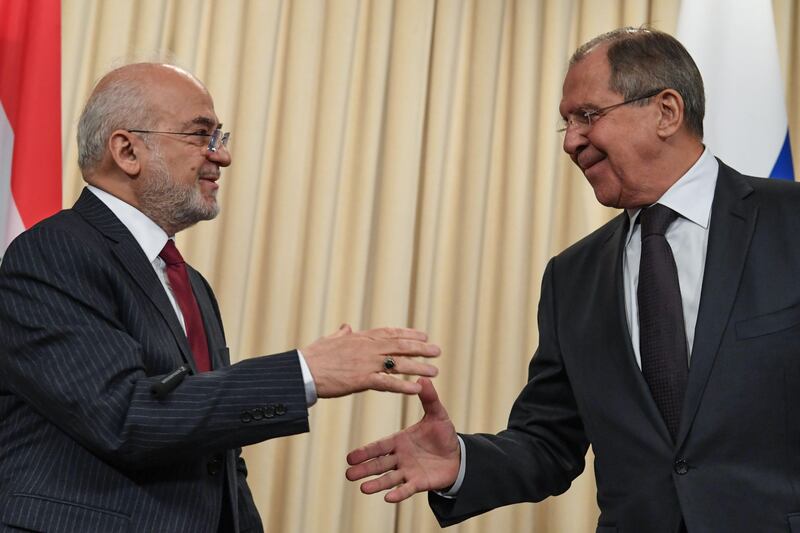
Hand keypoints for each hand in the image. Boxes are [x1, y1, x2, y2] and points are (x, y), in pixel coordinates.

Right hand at [302, 325, 439, 397]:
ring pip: (399, 364)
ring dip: (418, 367)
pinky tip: (416, 388)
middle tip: (437, 351)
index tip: (423, 335)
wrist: (302, 370)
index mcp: (360, 337)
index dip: (408, 334)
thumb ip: (341, 334)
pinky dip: (403, 385)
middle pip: (400, 346)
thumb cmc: (312, 356)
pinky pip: (387, 383)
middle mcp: (367, 348)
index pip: (390, 333)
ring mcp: (366, 363)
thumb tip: (346, 326)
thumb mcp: (329, 340)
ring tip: (434, 371)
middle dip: (421, 348)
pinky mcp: (362, 380)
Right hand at [345, 377, 459, 501]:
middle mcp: (400, 457)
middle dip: (364, 469)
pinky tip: (387, 498)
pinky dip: (398, 493)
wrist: (458, 456)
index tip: (350, 457)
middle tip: (348, 474)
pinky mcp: (419, 483)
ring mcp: (408, 471)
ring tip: (363, 488)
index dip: (366, 452)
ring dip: (376, 484)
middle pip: (379, 464)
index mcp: (400, 441)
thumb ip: (429, 398)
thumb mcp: (437, 414)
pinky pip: (407, 489)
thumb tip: (423, 379)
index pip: (379, 446)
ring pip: (389, 478)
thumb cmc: (443, 434)